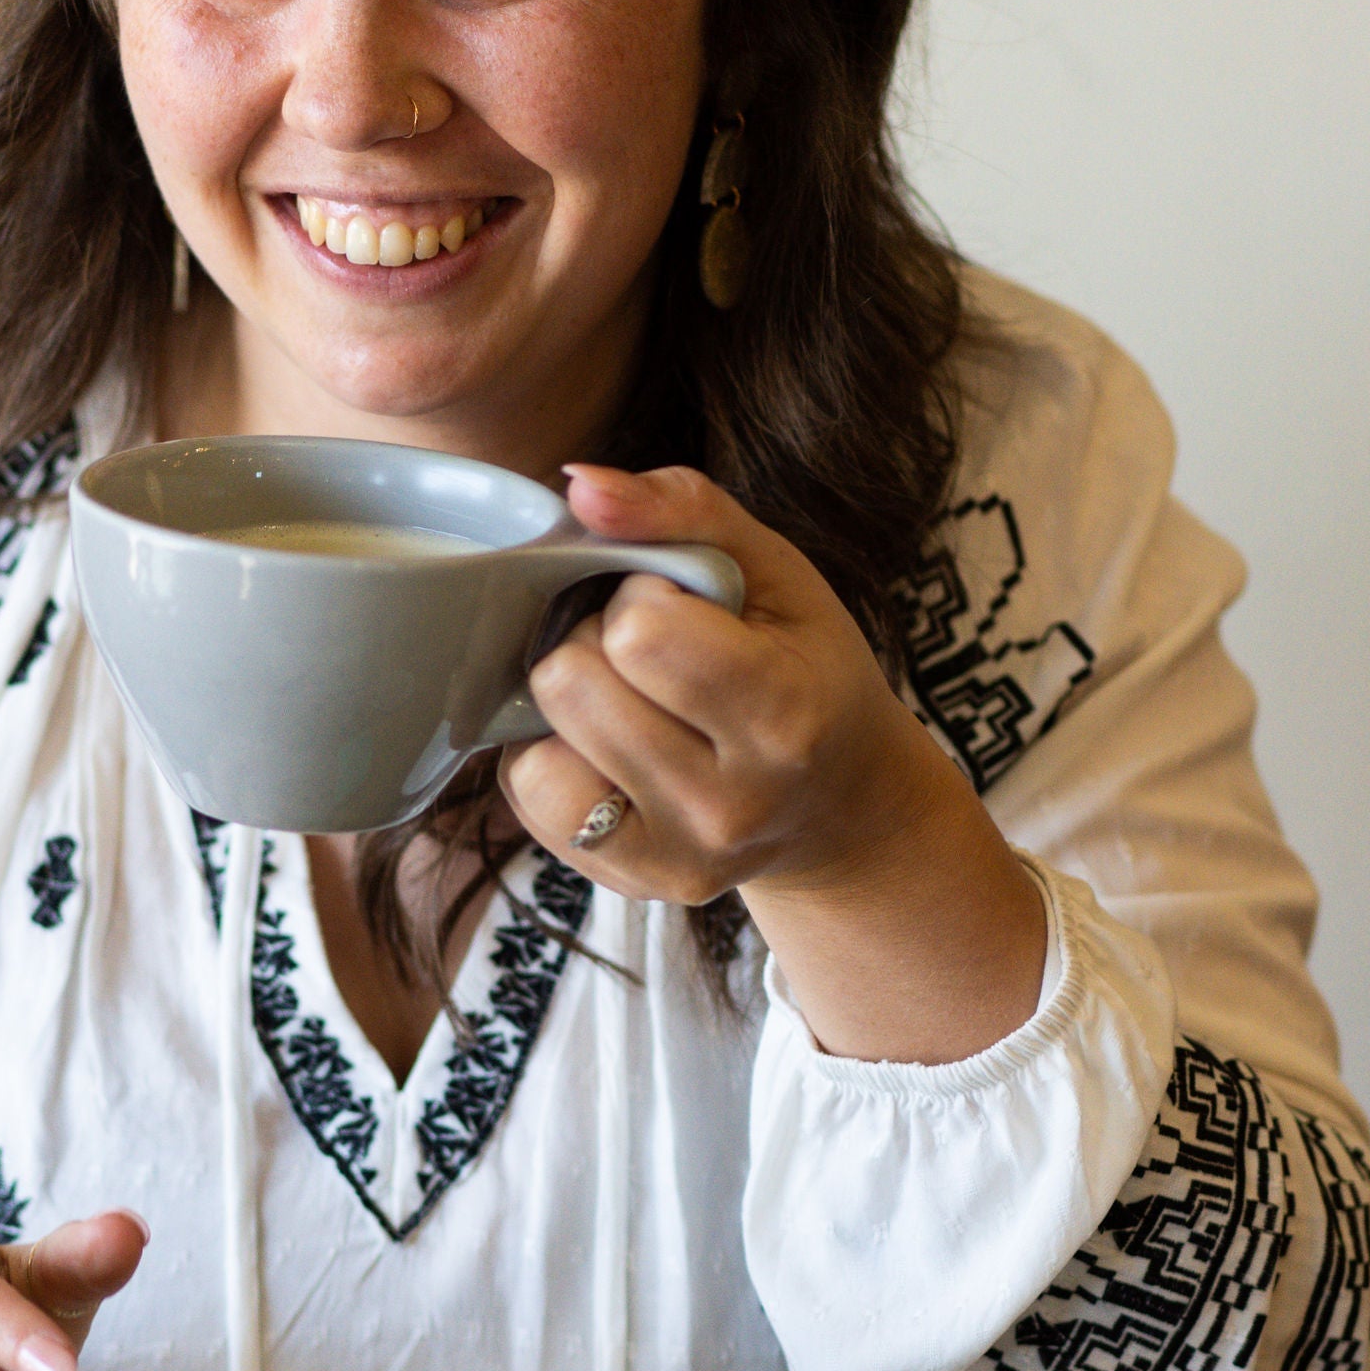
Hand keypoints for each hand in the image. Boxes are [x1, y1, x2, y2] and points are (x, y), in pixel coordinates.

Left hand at [501, 464, 1046, 1062]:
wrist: (841, 806)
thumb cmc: (806, 667)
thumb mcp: (775, 569)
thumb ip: (683, 508)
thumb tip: (580, 485)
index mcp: (784, 717)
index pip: (639, 630)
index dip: (643, 594)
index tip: (682, 606)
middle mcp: (728, 805)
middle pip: (572, 682)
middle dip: (597, 644)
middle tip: (652, 656)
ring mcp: (675, 857)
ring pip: (538, 747)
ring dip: (570, 705)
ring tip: (631, 701)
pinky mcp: (628, 885)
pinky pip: (528, 797)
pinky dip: (551, 757)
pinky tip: (608, 746)